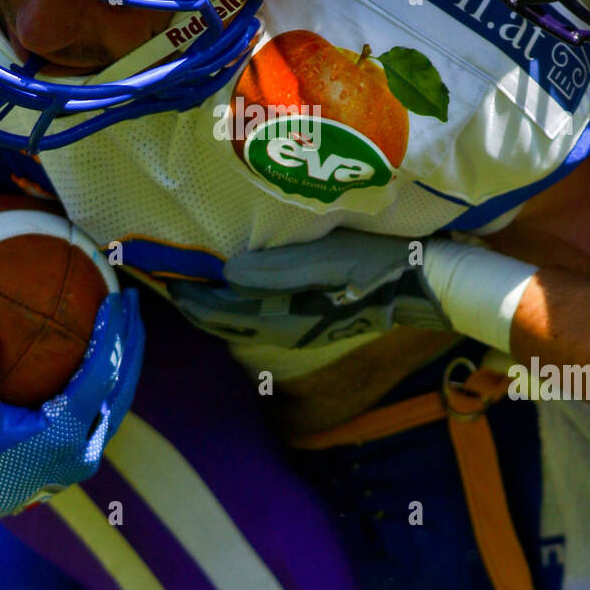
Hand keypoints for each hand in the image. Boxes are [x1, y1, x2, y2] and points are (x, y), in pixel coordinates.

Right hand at [0, 289, 142, 547]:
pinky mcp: (79, 457)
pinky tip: (104, 352)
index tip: (115, 297)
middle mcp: (83, 450)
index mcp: (60, 438)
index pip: (100, 376)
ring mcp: (84, 457)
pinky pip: (106, 409)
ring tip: (127, 319)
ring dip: (126, 359)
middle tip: (132, 297)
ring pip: (119, 399)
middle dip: (132, 340)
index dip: (112, 334)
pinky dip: (110, 378)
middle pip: (122, 385)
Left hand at [167, 231, 450, 349]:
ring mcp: (301, 326)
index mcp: (286, 315)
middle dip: (196, 305)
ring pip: (243, 321)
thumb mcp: (330, 261)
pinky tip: (239, 289)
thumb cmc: (379, 266)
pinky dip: (239, 306)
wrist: (426, 286)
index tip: (162, 279)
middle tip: (166, 281)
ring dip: (216, 307)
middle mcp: (288, 328)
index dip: (190, 298)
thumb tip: (227, 271)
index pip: (221, 312)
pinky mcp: (314, 318)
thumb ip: (279, 270)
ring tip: (194, 284)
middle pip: (226, 322)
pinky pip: (263, 316)